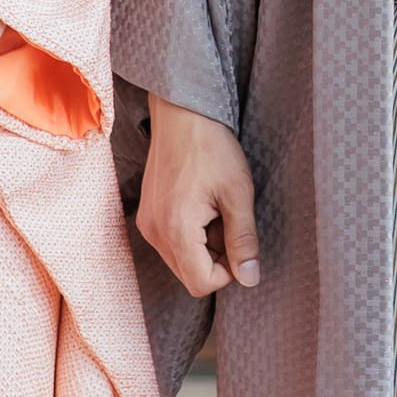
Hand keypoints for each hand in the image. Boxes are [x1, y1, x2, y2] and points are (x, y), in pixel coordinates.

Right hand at [134, 96, 261, 294]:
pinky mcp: (146, 214)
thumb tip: (250, 278)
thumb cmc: (212, 147)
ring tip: (213, 208)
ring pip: (181, 260)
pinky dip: (189, 233)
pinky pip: (170, 242)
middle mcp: (154, 232)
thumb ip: (243, 240)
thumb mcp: (238, 193)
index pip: (202, 283)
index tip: (238, 241)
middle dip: (214, 258)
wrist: (181, 113)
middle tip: (226, 219)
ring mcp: (147, 223)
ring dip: (202, 245)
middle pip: (189, 275)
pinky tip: (199, 203)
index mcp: (176, 229)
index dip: (228, 271)